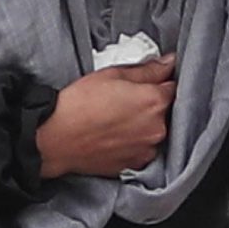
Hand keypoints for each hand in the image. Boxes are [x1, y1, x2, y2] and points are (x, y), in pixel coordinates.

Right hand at [37, 57, 175, 179]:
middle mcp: (156, 128)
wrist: (55, 139)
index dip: (160, 81)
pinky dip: (134, 141)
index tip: (147, 82)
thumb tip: (168, 63)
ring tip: (116, 119)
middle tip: (125, 100)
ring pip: (154, 130)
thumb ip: (147, 70)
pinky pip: (143, 148)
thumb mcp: (112, 75)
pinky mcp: (135, 164)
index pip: (173, 86)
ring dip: (144, 124)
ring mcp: (146, 149)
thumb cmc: (78, 105)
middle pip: (165, 110)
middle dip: (151, 104)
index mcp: (154, 101)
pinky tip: (115, 134)